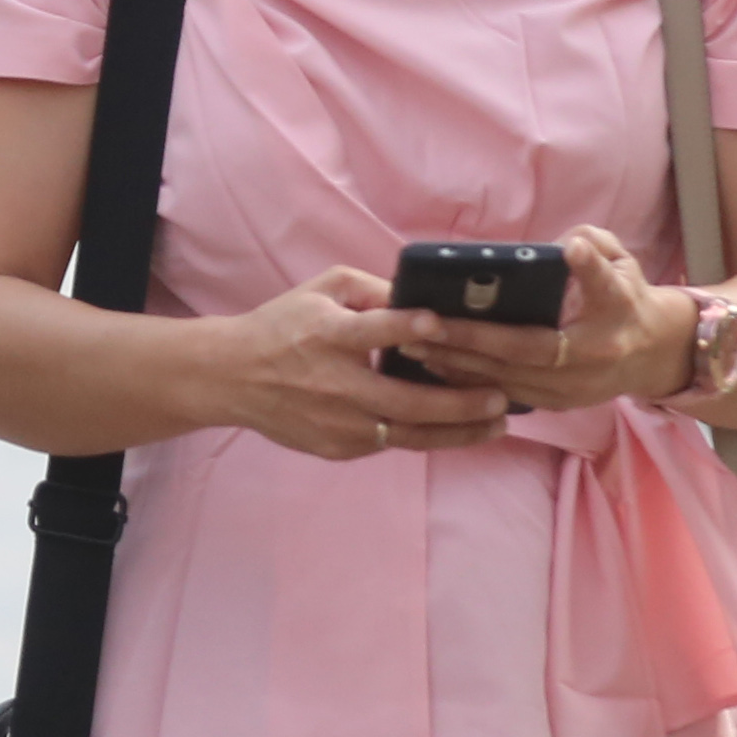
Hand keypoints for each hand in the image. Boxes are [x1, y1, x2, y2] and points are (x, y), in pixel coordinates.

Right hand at [213, 269, 516, 459]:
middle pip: (405, 400)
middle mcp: (335, 384)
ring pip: (408, 434)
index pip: (371, 332)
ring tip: (497, 423)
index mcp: (328, 336)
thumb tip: (424, 297)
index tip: (440, 323)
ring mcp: (337, 423)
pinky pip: (391, 443)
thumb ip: (373, 289)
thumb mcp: (323, 288)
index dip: (406, 327)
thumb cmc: (286, 325)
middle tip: (501, 397)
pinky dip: (427, 436)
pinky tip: (459, 429)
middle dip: (459, 402)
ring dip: (458, 432)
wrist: (234, 377)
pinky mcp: (338, 448)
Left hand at [398, 227, 697, 415]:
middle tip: (424, 321)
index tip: (570, 249)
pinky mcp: (556, 405)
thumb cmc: (624, 299)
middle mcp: (595, 356)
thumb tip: (565, 246)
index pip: (602, 287)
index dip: (586, 269)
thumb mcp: (623, 263)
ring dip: (457, 364)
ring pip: (507, 379)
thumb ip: (595, 246)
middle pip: (528, 348)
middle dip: (471, 338)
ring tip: (413, 344)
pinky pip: (504, 395)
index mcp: (617, 310)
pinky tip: (432, 365)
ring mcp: (574, 388)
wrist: (650, 355)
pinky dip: (467, 382)